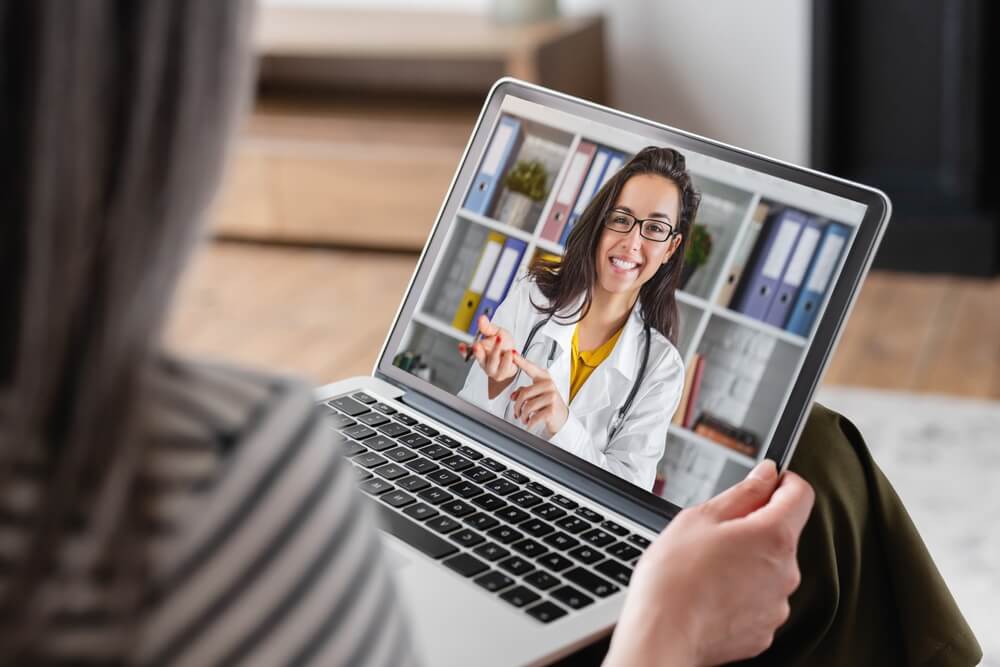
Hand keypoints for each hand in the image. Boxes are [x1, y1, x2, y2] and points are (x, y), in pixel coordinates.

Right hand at [458, 314, 516, 398]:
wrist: (515, 356)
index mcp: (479, 352)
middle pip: (479, 358)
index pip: (467, 353)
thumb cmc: (504, 344)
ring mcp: (492, 369)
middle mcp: (484, 361)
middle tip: (477, 345)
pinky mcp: (502, 373)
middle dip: (478, 352)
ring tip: (499, 340)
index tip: (461, 345)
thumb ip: (488, 327)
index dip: (463, 350)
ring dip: (495, 351)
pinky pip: (504, 367)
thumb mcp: (496, 332)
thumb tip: (481, 318)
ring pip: (492, 362)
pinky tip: (511, 352)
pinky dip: (508, 359)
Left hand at [509, 354, 568, 436]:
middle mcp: (549, 385)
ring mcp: (552, 397)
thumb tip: (513, 396)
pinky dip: (529, 423)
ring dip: (522, 415)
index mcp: (544, 378)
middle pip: (524, 393)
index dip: (521, 361)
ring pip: (527, 406)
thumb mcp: (537, 395)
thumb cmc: (548, 405)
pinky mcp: (552, 410)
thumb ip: (524, 392)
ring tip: (523, 418)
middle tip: (516, 412)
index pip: (531, 368)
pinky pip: (534, 417)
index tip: (513, 354)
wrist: (562, 419)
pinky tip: (529, 424)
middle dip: (517, 406)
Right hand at [604, 461, 814, 666]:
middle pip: (781, 534)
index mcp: (773, 536)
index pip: (800, 494)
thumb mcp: (700, 517)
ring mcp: (777, 605)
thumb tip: (766, 475)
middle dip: (753, 528)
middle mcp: (786, 571)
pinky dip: (741, 594)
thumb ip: (742, 492)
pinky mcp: (764, 631)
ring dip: (747, 563)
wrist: (663, 635)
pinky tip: (711, 594)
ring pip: (769, 569)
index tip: (765, 483)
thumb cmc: (674, 577)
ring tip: (706, 570)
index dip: (782, 482)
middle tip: (713, 534)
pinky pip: (759, 601)